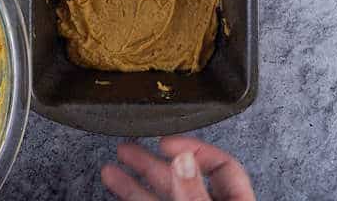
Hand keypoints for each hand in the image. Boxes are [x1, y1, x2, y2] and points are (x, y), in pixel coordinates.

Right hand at [101, 135, 254, 200]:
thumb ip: (194, 191)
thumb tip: (183, 161)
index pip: (222, 166)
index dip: (194, 149)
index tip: (167, 142)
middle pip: (183, 178)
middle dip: (153, 160)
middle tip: (130, 146)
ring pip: (162, 195)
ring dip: (135, 180)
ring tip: (114, 165)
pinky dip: (132, 195)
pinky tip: (118, 185)